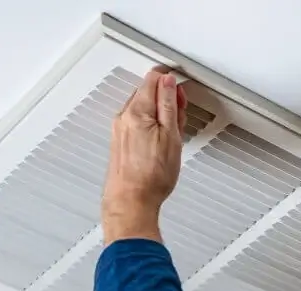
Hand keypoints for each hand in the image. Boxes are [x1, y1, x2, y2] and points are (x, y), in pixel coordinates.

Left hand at [102, 71, 187, 245]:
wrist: (132, 201)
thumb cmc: (151, 176)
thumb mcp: (170, 136)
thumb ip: (169, 104)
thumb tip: (168, 82)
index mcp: (137, 111)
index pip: (153, 78)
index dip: (171, 82)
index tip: (181, 92)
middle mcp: (124, 117)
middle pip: (147, 91)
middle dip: (166, 98)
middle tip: (180, 116)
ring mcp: (120, 129)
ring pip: (143, 107)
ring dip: (160, 113)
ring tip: (173, 134)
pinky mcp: (120, 141)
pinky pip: (137, 122)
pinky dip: (151, 125)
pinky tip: (161, 142)